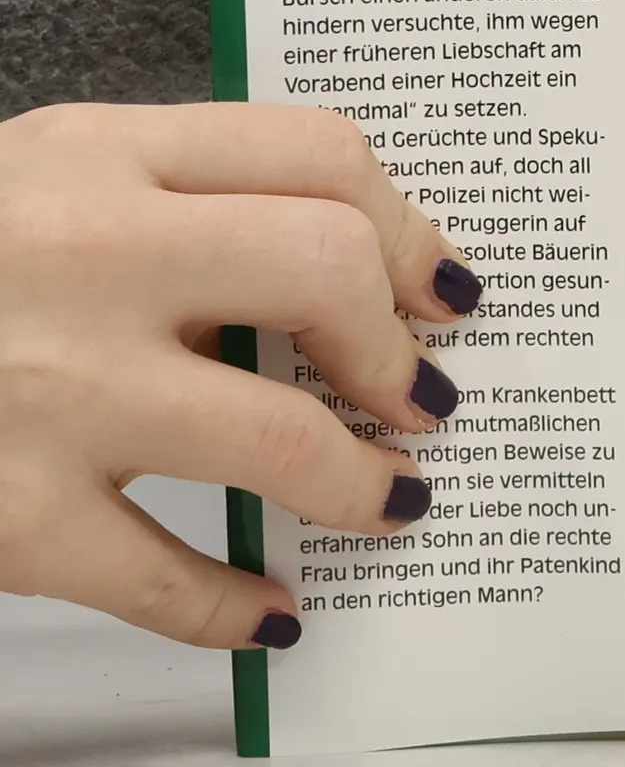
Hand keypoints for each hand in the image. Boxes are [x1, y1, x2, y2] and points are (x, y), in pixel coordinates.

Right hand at [0, 104, 484, 649]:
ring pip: (277, 434)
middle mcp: (78, 254)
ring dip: (360, 481)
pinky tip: (275, 615)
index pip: (314, 152)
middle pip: (322, 265)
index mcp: (93, 154)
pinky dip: (238, 607)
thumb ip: (172, 203)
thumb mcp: (37, 184)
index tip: (440, 289)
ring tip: (391, 499)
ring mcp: (44, 389)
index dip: (409, 225)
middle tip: (419, 394)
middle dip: (394, 342)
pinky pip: (166, 580)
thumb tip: (355, 275)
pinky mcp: (7, 517)